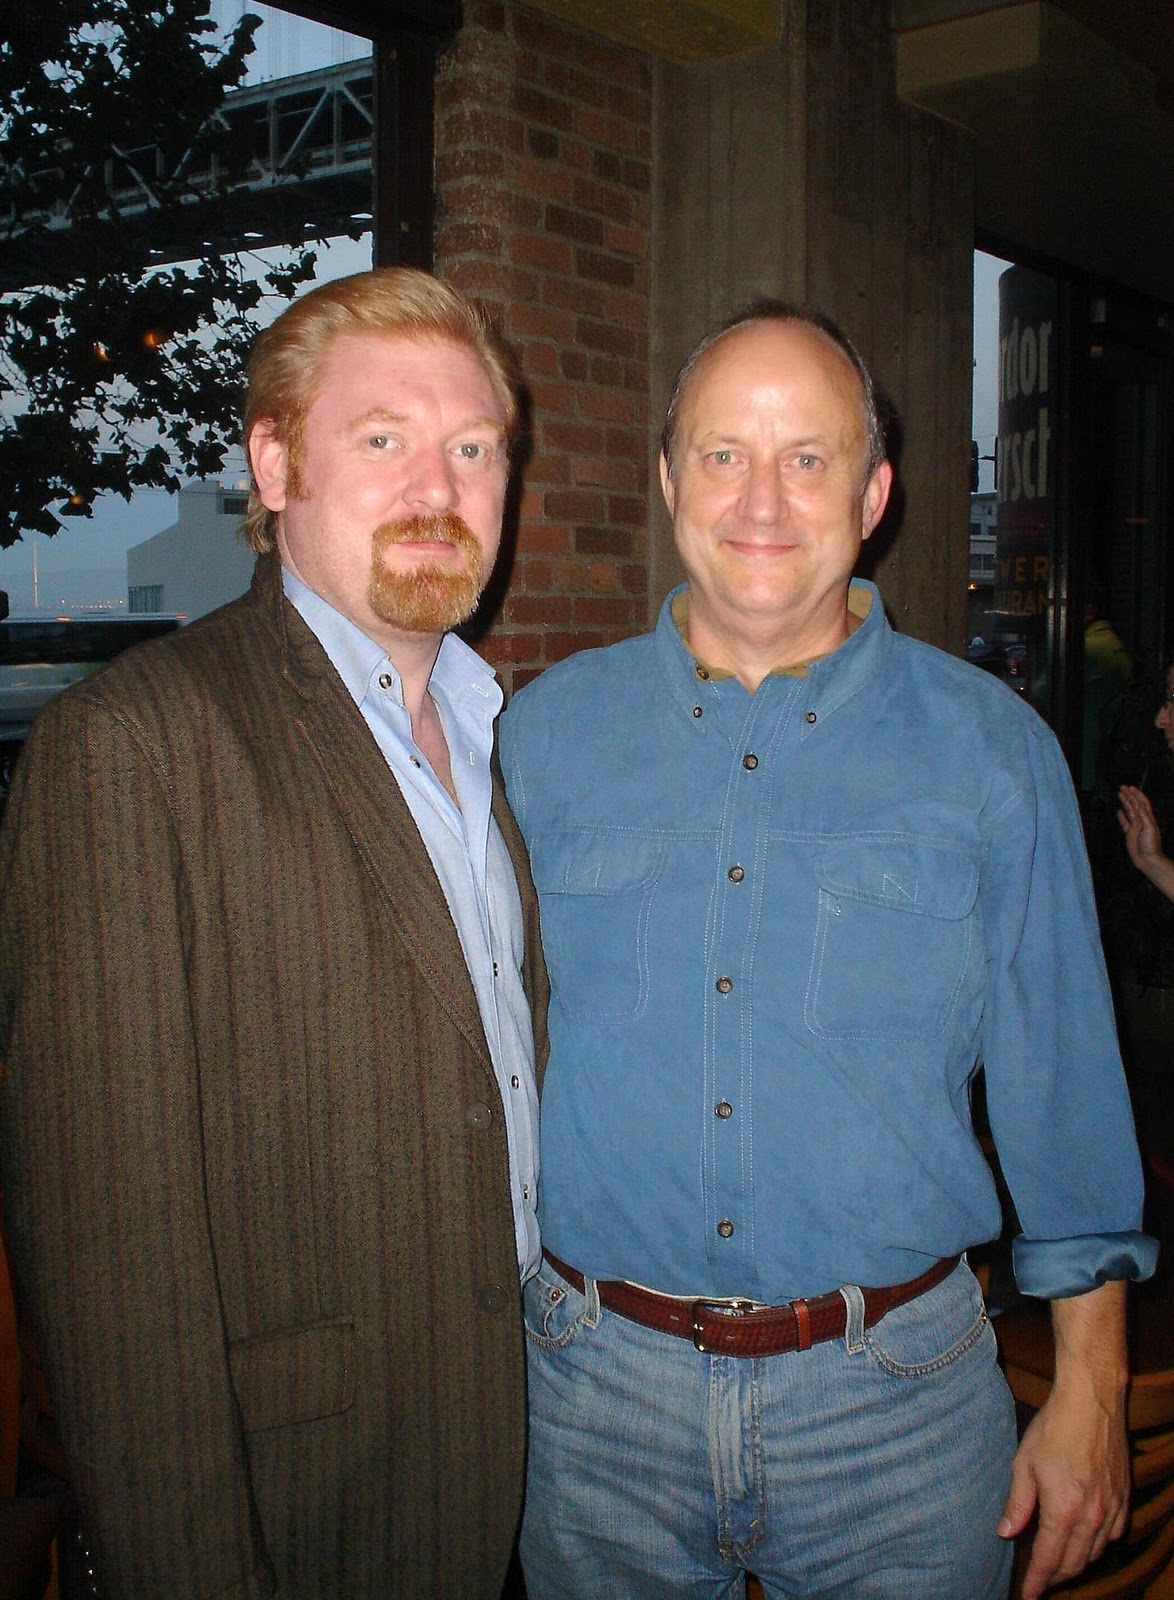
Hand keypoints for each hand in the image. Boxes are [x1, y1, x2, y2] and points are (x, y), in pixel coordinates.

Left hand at [998, 1282, 1129, 1598]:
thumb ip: (1017, 1503)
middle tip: (1038, 1579)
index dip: (1036, 1581)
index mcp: (1064, 1511)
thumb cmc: (1055, 1428)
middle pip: (1074, 1563)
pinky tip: (1085, 1540)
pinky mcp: (1123, 1498)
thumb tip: (1006, 1532)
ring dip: (1076, 1562)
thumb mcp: (1024, 1464)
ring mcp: (1112, 1509)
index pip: (1049, 1560)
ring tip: (1058, 1563)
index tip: (1027, 1595)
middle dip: (1055, 1576)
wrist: (1092, 1402)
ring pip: (1094, 1553)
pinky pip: (1112, 1535)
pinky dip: (1096, 1545)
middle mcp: (1092, 1517)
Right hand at [1118, 784, 1162, 867]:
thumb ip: (1144, 817)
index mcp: (1147, 818)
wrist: (1148, 860)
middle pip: (1135, 804)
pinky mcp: (1130, 834)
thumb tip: (1138, 805)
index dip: (1136, 794)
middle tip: (1122, 787)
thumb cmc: (1151, 846)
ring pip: (1129, 811)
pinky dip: (1121, 817)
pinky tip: (1119, 812)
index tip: (1129, 788)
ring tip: (1119, 795)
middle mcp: (1141, 821)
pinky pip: (1125, 823)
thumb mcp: (1149, 829)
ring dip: (1125, 802)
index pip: (1142, 803)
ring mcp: (1135, 827)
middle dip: (1129, 795)